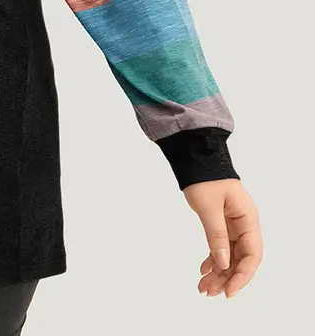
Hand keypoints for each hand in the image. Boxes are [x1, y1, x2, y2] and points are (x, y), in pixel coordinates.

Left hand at [182, 178, 262, 298]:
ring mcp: (233, 223)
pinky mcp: (222, 222)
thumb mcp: (208, 206)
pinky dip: (213, 259)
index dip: (242, 276)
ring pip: (230, 255)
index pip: (252, 254)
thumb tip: (223, 263)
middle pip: (241, 258)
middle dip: (226, 277)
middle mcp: (244, 222)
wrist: (194, 155)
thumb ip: (216, 235)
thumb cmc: (204, 175)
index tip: (228, 291)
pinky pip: (221, 246)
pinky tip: (204, 270)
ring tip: (203, 287)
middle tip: (209, 292)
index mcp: (247, 217)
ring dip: (219, 272)